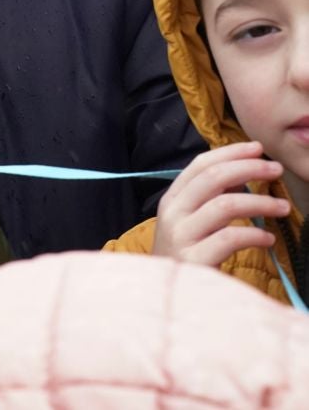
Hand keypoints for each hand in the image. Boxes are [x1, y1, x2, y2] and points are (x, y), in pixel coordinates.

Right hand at [152, 142, 289, 267]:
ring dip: (260, 202)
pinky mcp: (194, 259)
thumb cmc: (184, 256)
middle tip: (276, 170)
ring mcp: (181, 236)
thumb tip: (243, 175)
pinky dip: (255, 234)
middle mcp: (172, 213)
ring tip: (282, 207)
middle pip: (213, 178)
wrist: (161, 296)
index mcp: (171, 200)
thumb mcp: (189, 223)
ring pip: (225, 205)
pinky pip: (230, 238)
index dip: (230, 152)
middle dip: (249, 168)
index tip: (258, 148)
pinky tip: (268, 238)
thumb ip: (208, 199)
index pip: (199, 165)